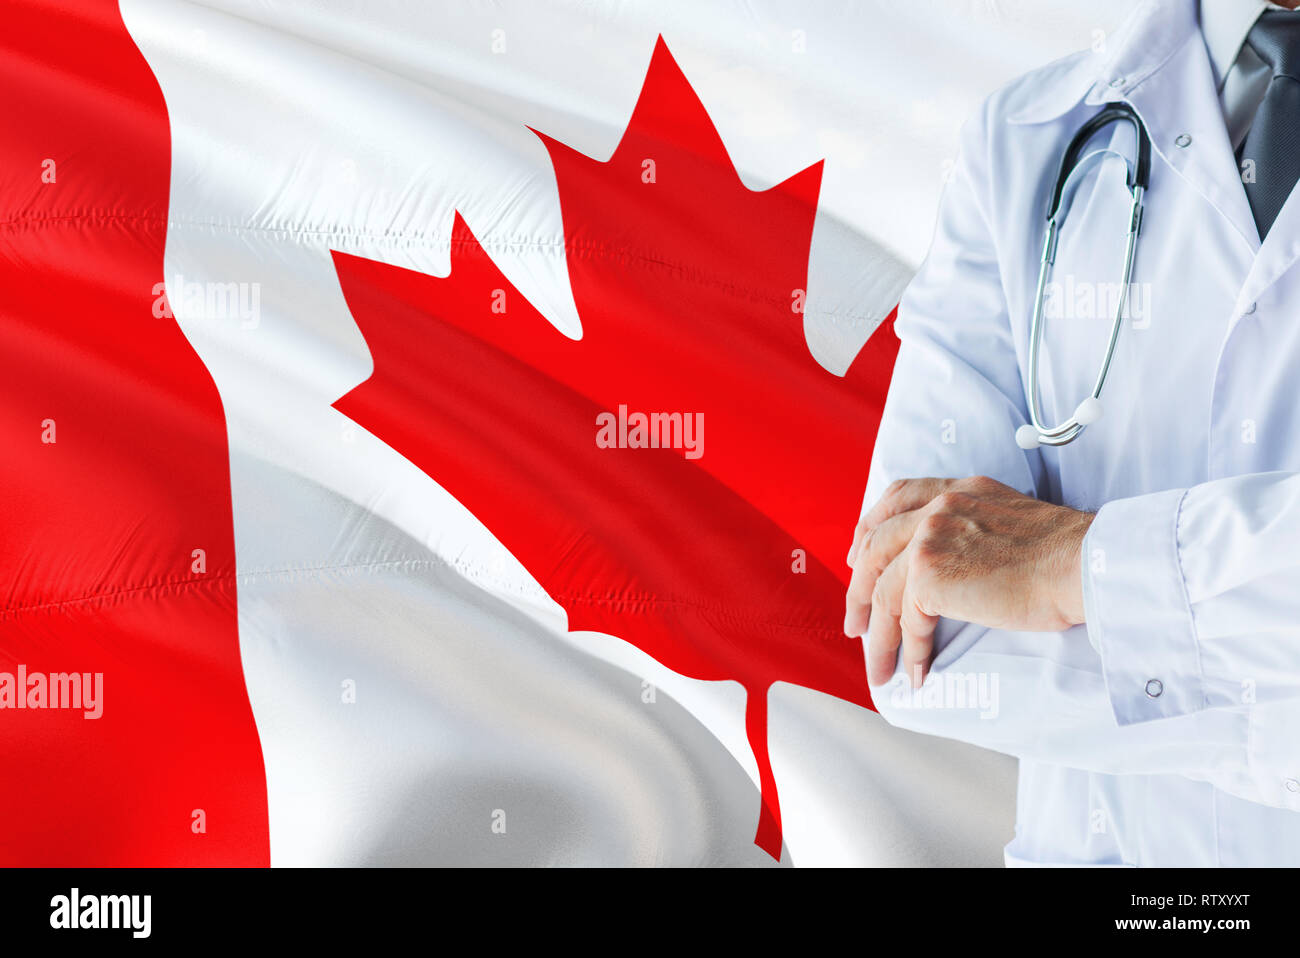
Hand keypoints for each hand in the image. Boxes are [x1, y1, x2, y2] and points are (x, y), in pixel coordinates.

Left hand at [844, 476, 1092, 687]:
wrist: (1084, 564)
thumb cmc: (1066, 556)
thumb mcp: (1011, 522)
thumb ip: (975, 530)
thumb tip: (957, 566)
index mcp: (959, 492)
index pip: (897, 497)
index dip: (869, 527)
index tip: (857, 556)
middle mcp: (939, 507)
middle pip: (876, 545)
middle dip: (859, 588)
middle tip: (855, 622)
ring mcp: (930, 538)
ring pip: (883, 591)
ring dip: (878, 635)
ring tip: (878, 668)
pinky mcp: (930, 575)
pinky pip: (906, 620)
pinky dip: (908, 651)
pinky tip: (915, 672)